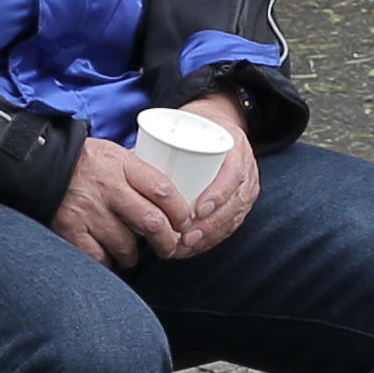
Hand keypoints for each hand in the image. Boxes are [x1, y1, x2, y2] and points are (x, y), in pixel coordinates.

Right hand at [47, 135, 183, 266]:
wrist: (37, 163)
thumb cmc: (82, 161)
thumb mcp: (113, 154)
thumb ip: (139, 173)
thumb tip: (172, 198)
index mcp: (121, 164)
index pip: (163, 190)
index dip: (180, 212)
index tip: (184, 222)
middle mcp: (107, 188)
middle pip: (152, 223)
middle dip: (167, 242)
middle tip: (168, 248)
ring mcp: (88, 211)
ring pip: (127, 246)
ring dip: (134, 255)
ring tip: (131, 253)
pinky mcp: (70, 229)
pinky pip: (99, 257)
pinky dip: (107, 261)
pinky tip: (107, 256)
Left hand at [162, 96, 262, 249]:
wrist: (217, 124)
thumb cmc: (195, 126)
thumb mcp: (186, 126)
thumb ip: (165, 141)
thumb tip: (127, 159)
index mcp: (234, 146)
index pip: (234, 174)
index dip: (219, 194)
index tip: (198, 210)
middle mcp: (246, 168)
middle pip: (234, 204)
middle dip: (209, 226)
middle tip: (184, 237)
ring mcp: (246, 187)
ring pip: (232, 219)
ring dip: (208, 237)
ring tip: (183, 246)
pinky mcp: (241, 202)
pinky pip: (230, 225)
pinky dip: (212, 239)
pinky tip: (193, 248)